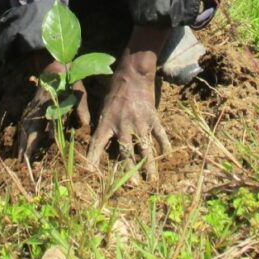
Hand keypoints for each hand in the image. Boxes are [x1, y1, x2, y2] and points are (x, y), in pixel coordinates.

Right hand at [18, 56, 89, 162]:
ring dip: (22, 143)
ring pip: (24, 128)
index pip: (43, 125)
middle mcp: (38, 107)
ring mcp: (33, 107)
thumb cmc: (69, 80)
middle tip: (24, 164)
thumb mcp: (78, 91)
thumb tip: (84, 124)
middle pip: (29, 129)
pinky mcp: (32, 108)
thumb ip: (81, 107)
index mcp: (49, 104)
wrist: (55, 65)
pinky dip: (22, 135)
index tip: (37, 153)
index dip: (39, 140)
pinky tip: (21, 146)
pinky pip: (24, 124)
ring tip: (21, 160)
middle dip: (25, 147)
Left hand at [87, 33, 171, 181]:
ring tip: (152, 179)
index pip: (97, 145)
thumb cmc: (114, 86)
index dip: (93, 160)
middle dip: (129, 171)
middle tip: (132, 186)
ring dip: (149, 165)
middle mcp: (123, 124)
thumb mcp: (101, 103)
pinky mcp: (153, 116)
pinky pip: (160, 134)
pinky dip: (164, 145)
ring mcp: (139, 121)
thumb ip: (100, 122)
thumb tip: (93, 136)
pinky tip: (168, 155)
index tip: (90, 174)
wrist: (133, 72)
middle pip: (125, 152)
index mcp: (107, 121)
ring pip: (145, 148)